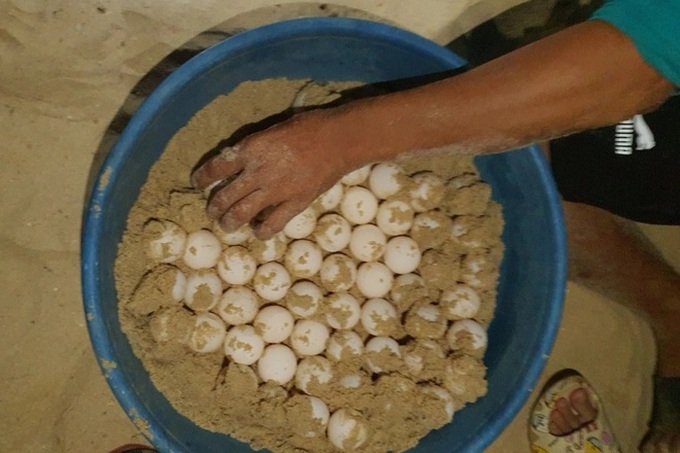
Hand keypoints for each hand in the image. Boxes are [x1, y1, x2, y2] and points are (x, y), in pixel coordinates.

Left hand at [191, 110, 354, 238]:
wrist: (339, 140)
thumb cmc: (309, 127)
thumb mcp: (274, 130)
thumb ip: (256, 146)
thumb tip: (242, 157)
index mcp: (250, 150)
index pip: (215, 168)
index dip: (202, 178)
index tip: (198, 183)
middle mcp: (257, 172)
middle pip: (224, 197)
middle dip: (214, 208)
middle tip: (212, 212)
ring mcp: (275, 191)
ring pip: (241, 214)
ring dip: (229, 223)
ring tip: (227, 225)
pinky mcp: (294, 203)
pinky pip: (271, 224)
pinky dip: (261, 231)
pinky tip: (258, 231)